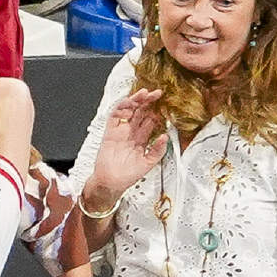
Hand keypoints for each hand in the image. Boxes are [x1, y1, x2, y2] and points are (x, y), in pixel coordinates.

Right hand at [82, 90, 167, 205]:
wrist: (111, 183)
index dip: (158, 112)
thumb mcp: (148, 164)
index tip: (166, 104)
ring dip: (136, 100)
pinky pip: (115, 116)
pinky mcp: (110, 132)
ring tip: (145, 94)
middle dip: (149, 102)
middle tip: (158, 93)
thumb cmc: (127, 176)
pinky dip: (121, 107)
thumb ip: (157, 150)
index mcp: (141, 139)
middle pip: (141, 112)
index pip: (151, 121)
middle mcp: (131, 133)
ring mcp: (120, 131)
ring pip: (129, 110)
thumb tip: (165, 137)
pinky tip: (129, 102)